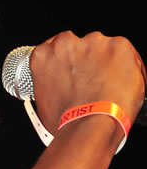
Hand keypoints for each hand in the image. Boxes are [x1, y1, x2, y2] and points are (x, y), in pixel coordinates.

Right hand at [30, 31, 145, 134]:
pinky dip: (124, 66)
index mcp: (44, 56)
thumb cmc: (66, 121)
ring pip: (102, 48)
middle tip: (89, 82)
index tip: (72, 71)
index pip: (54, 49)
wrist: (90, 126)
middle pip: (79, 45)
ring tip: (106, 87)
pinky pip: (124, 53)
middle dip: (85, 60)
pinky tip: (119, 84)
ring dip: (104, 63)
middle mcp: (66, 44)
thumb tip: (60, 88)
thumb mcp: (43, 103)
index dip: (66, 62)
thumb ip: (50, 84)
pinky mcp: (118, 46)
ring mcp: (93, 42)